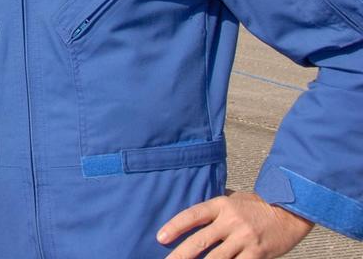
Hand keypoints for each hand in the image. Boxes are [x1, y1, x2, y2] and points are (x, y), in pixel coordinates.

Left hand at [157, 190, 312, 258]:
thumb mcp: (234, 198)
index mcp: (221, 205)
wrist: (291, 211)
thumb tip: (193, 215)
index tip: (161, 238)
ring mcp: (245, 238)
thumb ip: (214, 208)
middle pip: (200, 240)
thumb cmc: (258, 206)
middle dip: (181, 255)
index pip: (192, 215)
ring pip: (216, 258)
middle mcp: (231, 221)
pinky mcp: (257, 253)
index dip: (175, 226)